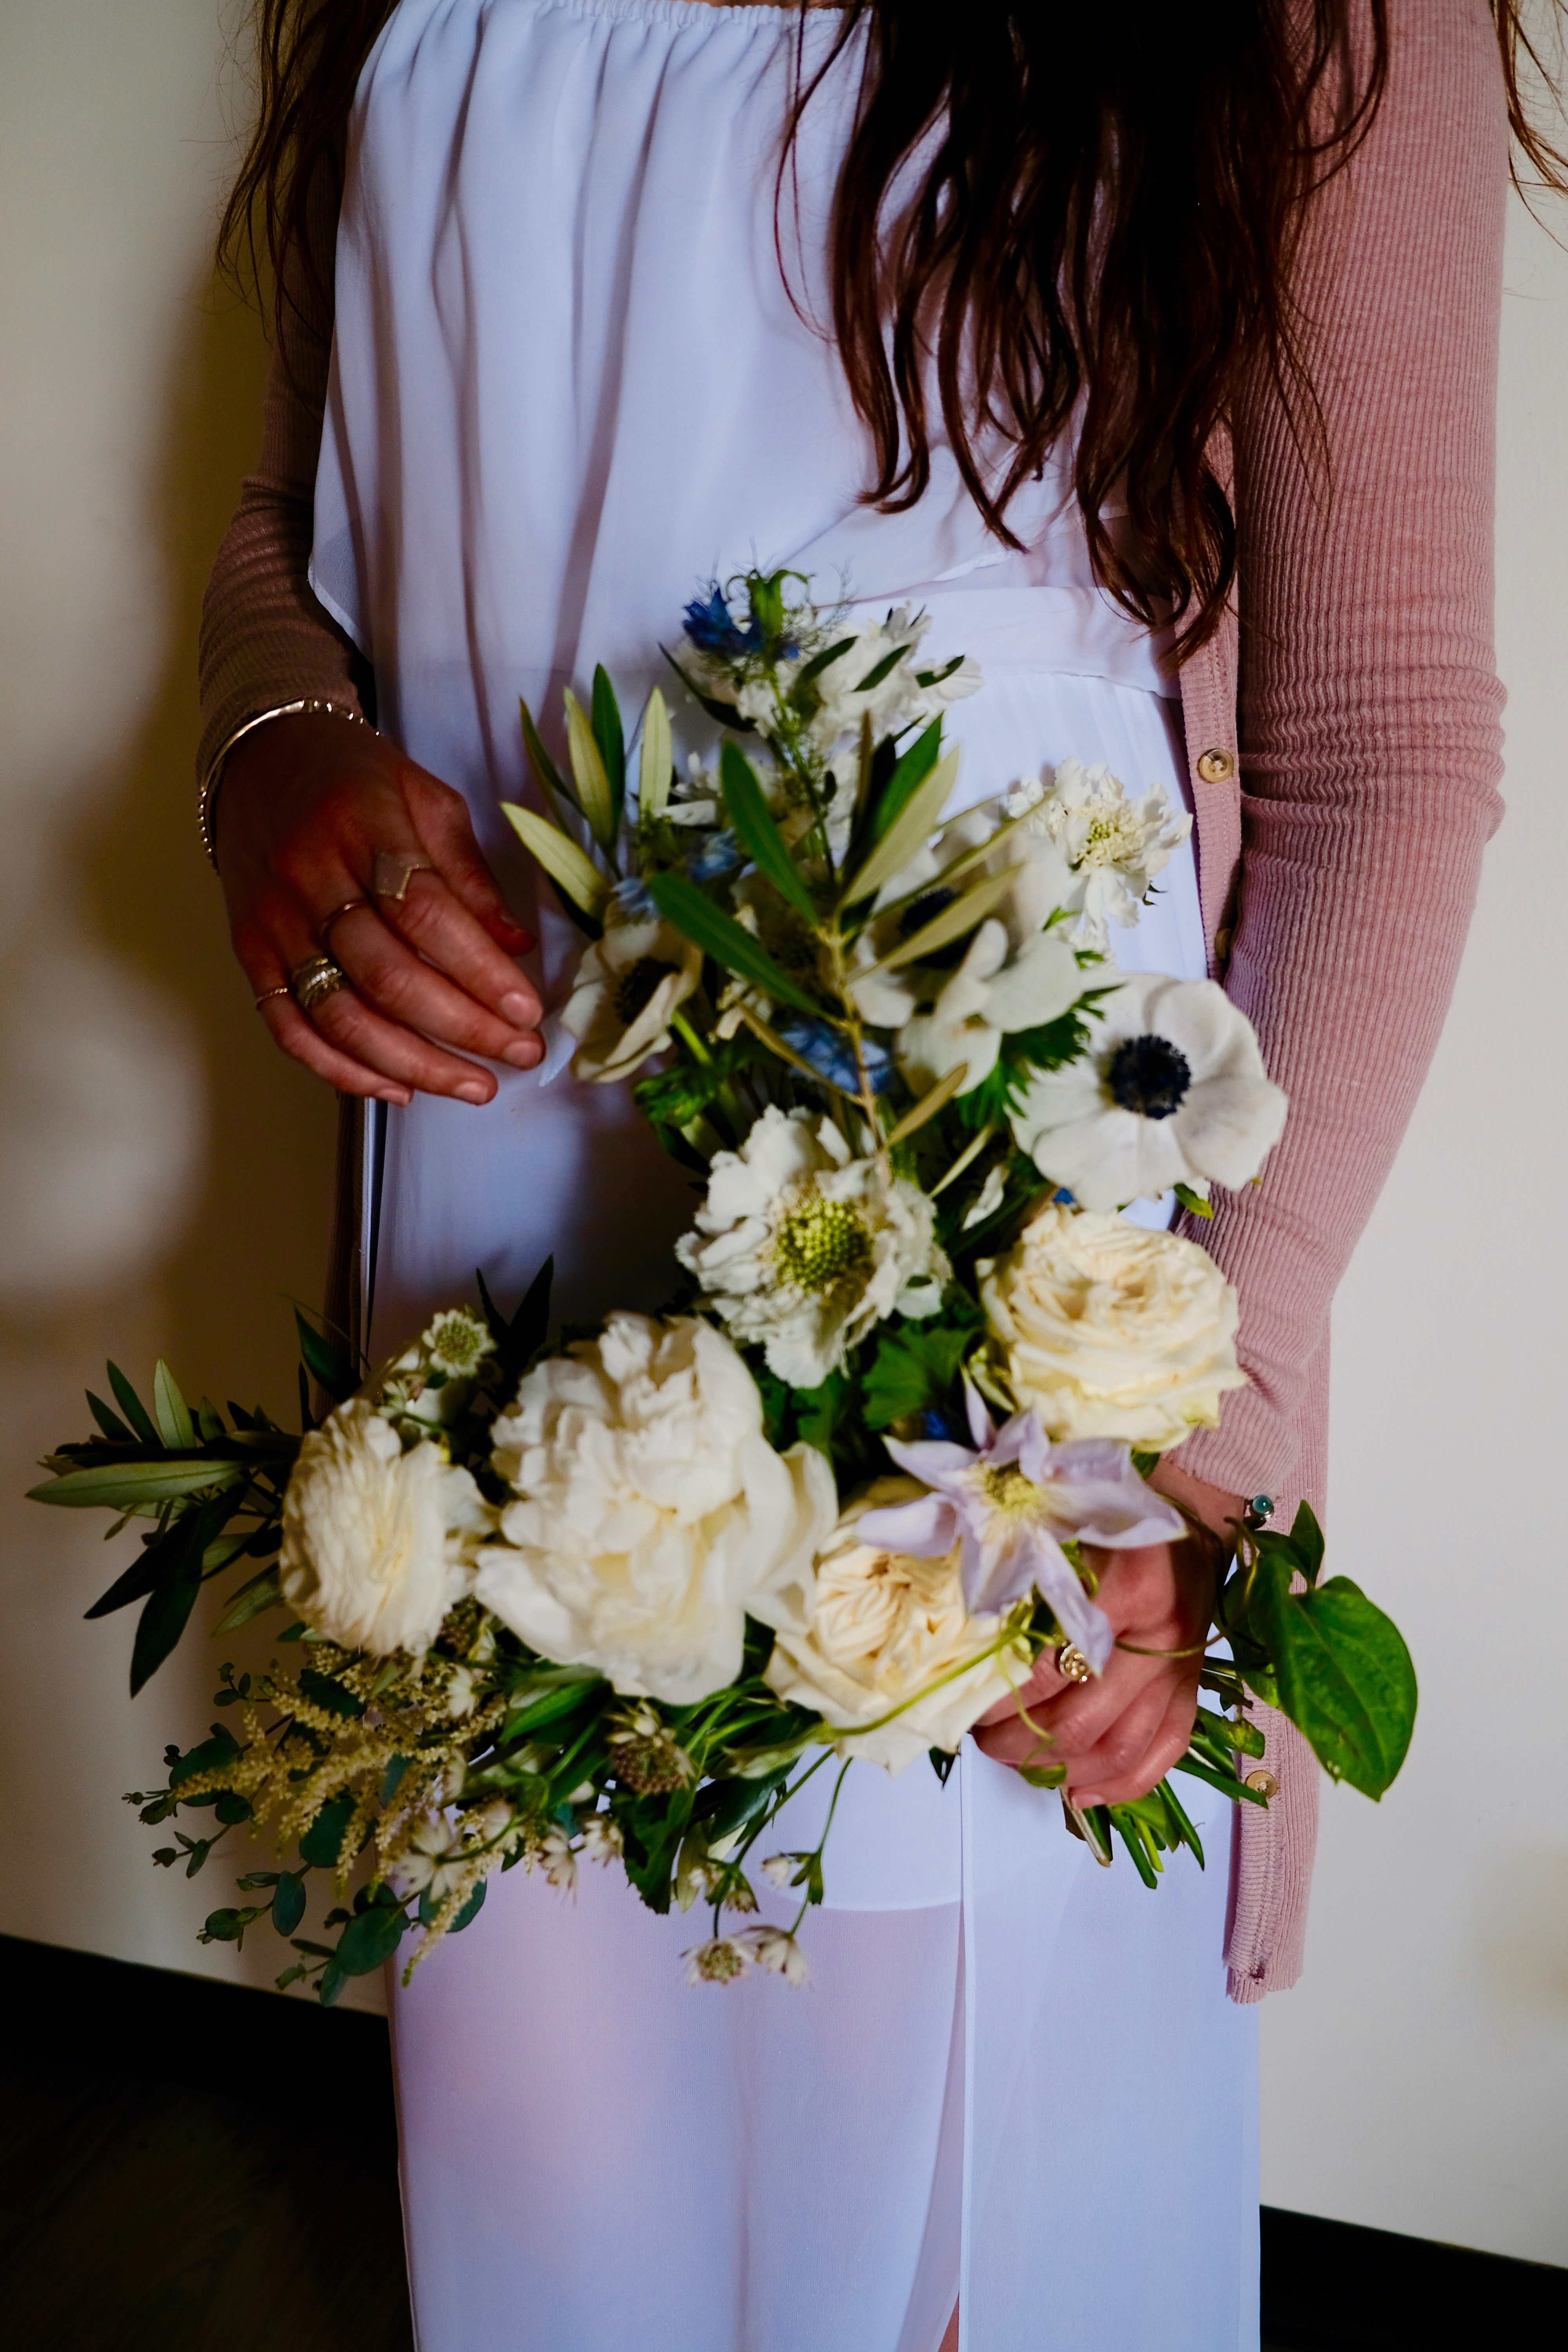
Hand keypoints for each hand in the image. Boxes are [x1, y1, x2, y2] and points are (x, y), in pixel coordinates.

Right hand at [216, 712, 544, 1104]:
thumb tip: (518, 947)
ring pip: (342, 1016)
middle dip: (462, 1028)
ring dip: (413, 1065)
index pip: (427, 915)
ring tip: (473, 1086)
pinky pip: (290, 1029)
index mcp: (362, 827)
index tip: (528, 1010)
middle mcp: (310, 878)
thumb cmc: (356, 780)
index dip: (481, 971)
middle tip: (518, 1055)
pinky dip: (343, 1070)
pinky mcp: (249, 952)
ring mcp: (273, 921)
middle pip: (388, 976)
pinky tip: (396, 1089)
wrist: (259, 758)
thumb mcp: (426, 799)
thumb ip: (470, 874)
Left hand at [972, 1464, 1243, 1805]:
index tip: (968, 1703)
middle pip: (1082, 1721)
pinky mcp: (1193, 1689)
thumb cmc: (1117, 1520)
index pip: (1052, 1667)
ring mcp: (1182, 1671)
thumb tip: (969, 1639)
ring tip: (1019, 1764)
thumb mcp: (1066, 1534)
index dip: (1004, 1698)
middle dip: (1023, 1743)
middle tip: (985, 1741)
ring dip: (1062, 1770)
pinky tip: (1082, 1796)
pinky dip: (1122, 1785)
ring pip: (1120, 1748)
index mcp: (1129, 1590)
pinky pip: (1164, 1752)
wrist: (1191, 1516)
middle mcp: (1161, 1639)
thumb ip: (1027, 1582)